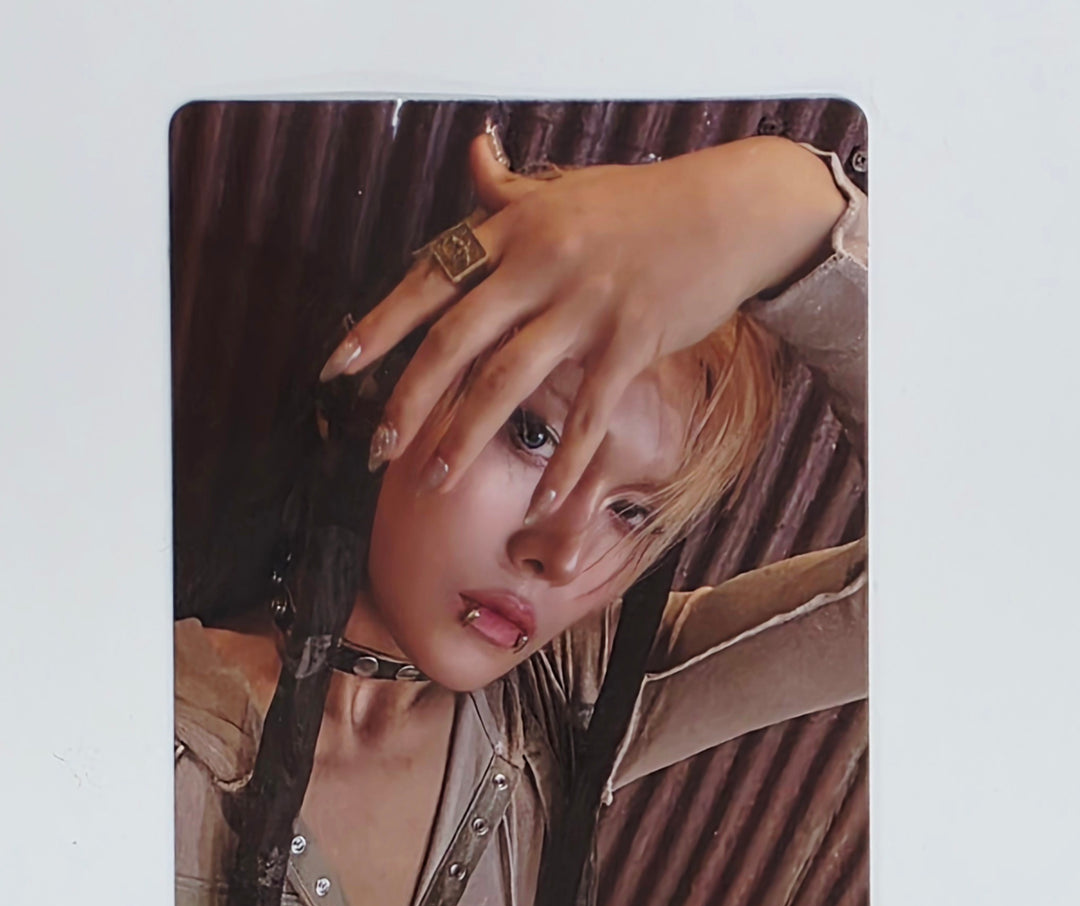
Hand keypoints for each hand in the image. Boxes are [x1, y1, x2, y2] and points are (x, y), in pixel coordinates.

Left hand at [321, 128, 845, 513]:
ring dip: (464, 438)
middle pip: (456, 340)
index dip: (380, 325)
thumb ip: (512, 192)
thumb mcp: (569, 190)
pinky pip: (589, 413)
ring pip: (508, 381)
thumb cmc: (645, 205)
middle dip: (410, 399)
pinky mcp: (632, 340)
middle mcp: (542, 263)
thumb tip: (473, 158)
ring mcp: (587, 304)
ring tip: (433, 481)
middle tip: (377, 448)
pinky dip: (565, 463)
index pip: (431, 278)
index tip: (336, 367)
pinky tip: (542, 504)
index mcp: (517, 228)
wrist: (731, 209)